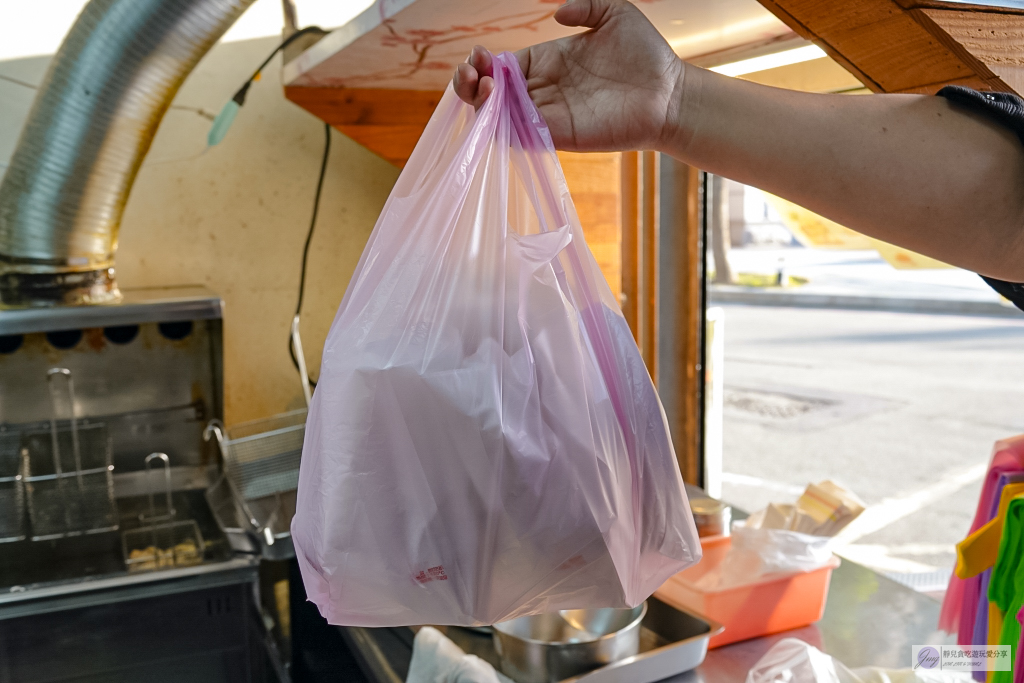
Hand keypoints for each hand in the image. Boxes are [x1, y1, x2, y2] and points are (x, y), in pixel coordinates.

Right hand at [452, 0, 685, 151]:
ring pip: (499, 117)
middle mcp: (542, 90)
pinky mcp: (558, 136)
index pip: (502, 65)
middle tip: (468, 74)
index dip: (484, 62)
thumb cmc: (646, 54)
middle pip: (492, 93)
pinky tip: (496, 111)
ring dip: (480, 106)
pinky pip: (520, 137)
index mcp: (548, 61)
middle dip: (470, 83)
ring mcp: (548, 115)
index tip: (479, 55)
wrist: (669, 93)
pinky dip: (501, 128)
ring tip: (477, 89)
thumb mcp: (614, 13)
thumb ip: (586, 6)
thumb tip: (557, 13)